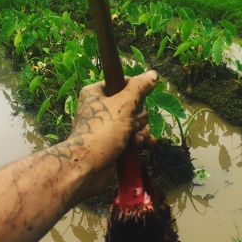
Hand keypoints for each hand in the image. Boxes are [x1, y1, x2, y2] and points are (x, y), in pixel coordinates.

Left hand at [65, 71, 157, 197]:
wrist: (88, 168)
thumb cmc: (102, 131)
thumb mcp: (123, 104)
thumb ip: (139, 87)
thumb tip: (153, 74)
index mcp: (97, 93)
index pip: (125, 83)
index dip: (134, 93)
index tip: (133, 102)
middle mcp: (102, 107)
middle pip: (134, 105)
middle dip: (138, 118)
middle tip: (130, 126)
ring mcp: (109, 126)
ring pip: (136, 122)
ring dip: (140, 131)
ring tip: (134, 140)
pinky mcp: (115, 142)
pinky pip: (134, 136)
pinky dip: (140, 140)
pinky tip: (144, 145)